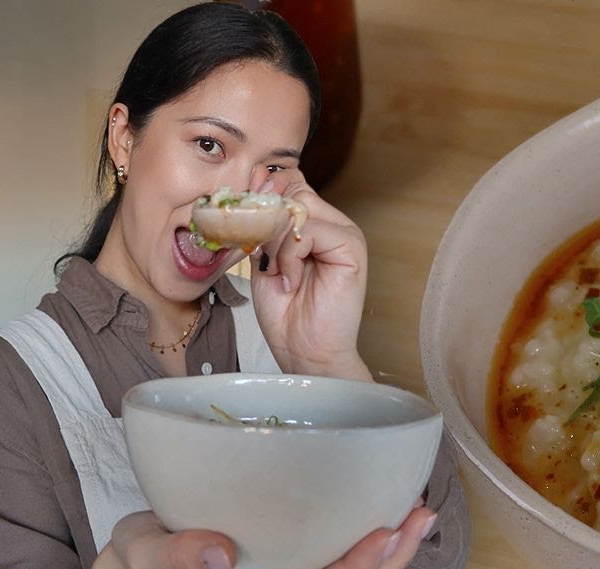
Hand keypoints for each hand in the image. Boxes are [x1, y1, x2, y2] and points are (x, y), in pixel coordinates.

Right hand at [63, 503, 433, 568]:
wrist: (143, 557)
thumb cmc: (149, 554)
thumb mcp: (149, 554)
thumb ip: (176, 557)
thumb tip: (219, 554)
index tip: (384, 534)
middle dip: (392, 559)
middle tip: (421, 515)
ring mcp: (292, 566)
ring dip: (392, 544)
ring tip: (418, 508)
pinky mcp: (294, 543)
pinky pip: (341, 545)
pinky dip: (369, 525)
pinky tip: (385, 496)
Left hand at [247, 170, 372, 380]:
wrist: (307, 353)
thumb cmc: (287, 313)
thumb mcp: (264, 259)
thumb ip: (264, 226)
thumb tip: (257, 186)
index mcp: (316, 224)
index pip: (290, 185)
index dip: (264, 199)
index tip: (247, 227)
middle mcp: (335, 224)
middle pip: (292, 191)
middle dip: (267, 224)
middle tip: (265, 261)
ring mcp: (346, 233)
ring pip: (298, 207)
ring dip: (276, 242)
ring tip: (281, 275)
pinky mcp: (352, 247)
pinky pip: (307, 229)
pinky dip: (289, 256)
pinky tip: (292, 281)